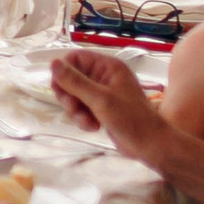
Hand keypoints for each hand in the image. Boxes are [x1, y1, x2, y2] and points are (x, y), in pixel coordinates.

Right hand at [50, 49, 165, 154]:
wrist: (150, 145)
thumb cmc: (130, 119)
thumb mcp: (100, 99)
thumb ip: (75, 82)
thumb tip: (53, 63)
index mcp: (107, 66)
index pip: (75, 58)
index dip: (64, 72)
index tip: (60, 89)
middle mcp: (104, 76)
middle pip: (71, 78)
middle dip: (68, 96)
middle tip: (73, 108)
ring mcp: (102, 93)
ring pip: (74, 96)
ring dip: (75, 111)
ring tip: (87, 122)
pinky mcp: (101, 109)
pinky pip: (81, 108)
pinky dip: (82, 118)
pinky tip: (93, 127)